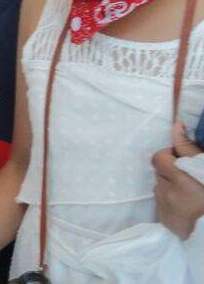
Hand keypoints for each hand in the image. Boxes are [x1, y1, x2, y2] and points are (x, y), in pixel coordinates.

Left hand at [152, 121, 203, 238]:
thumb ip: (189, 147)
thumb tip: (176, 124)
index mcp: (181, 181)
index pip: (158, 158)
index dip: (169, 156)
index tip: (182, 161)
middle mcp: (168, 196)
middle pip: (159, 174)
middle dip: (171, 173)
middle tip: (191, 179)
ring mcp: (166, 212)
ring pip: (159, 190)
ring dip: (170, 188)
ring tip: (191, 195)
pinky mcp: (166, 224)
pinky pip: (161, 206)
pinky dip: (171, 204)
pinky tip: (187, 208)